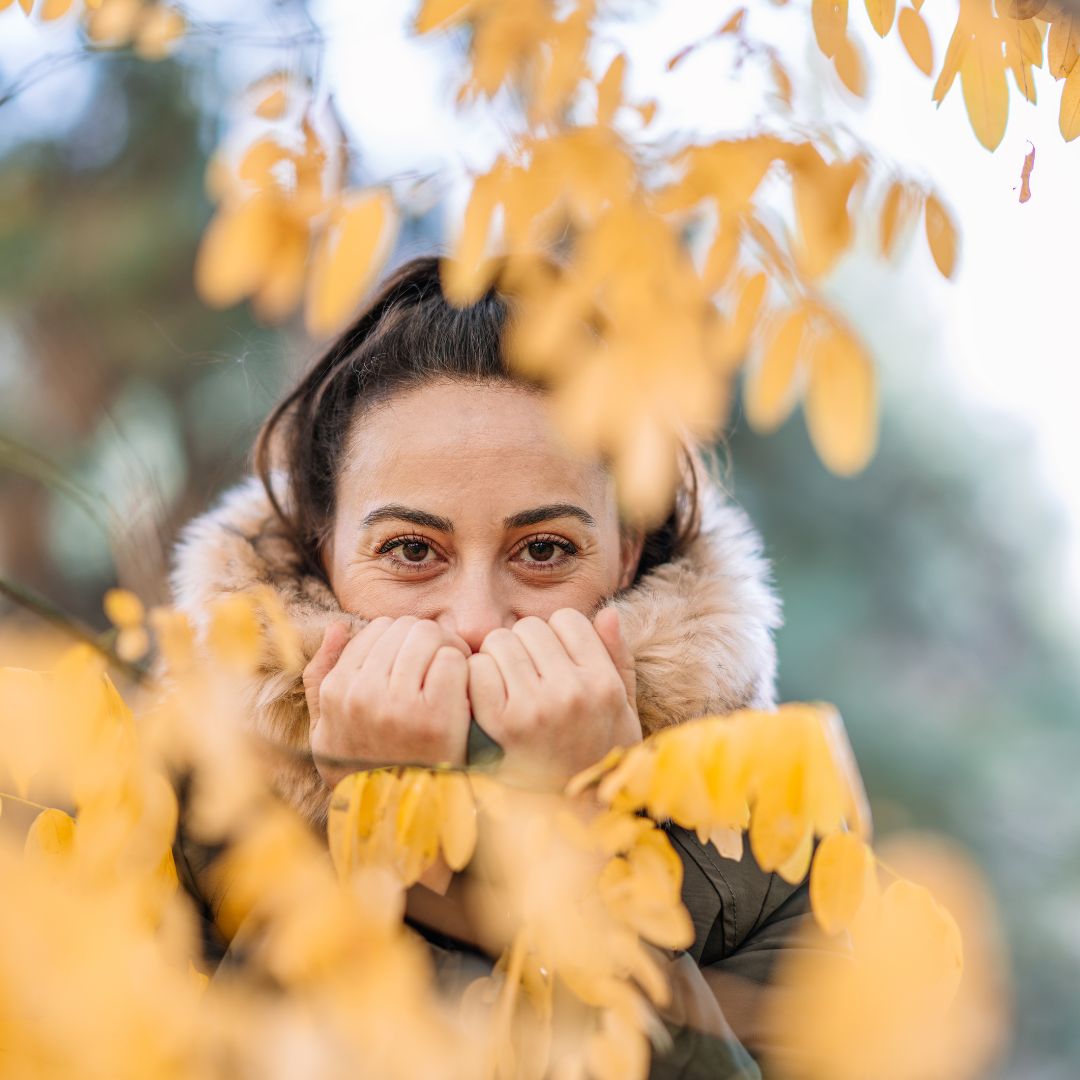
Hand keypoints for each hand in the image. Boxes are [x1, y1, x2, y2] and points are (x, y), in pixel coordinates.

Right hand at [303, 616, 471, 787]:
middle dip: (428, 639)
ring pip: (429, 636)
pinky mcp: (436, 717)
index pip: (377, 628)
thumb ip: (322, 676)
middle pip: (406, 627)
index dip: (403, 639)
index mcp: (337, 691)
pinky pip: (453, 660)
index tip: (418, 660)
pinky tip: (463, 691)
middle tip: (442, 662)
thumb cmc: (364, 770)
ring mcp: (398, 706)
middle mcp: (362, 694)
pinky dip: (464, 669)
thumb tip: (338, 626)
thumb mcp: (326, 730)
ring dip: (448, 649)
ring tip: (453, 674)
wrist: (402, 819)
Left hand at [466, 607, 641, 789]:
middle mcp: (571, 692)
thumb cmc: (596, 756)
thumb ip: (617, 659)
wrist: (569, 819)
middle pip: (529, 627)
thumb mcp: (622, 711)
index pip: (567, 619)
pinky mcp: (500, 724)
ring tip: (507, 689)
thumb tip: (607, 611)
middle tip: (526, 678)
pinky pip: (478, 670)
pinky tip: (487, 701)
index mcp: (603, 683)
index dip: (556, 636)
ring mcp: (534, 708)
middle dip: (524, 646)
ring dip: (498, 660)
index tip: (553, 661)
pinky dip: (477, 680)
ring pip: (500, 642)